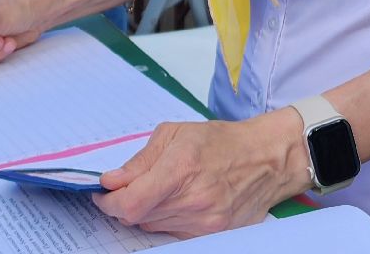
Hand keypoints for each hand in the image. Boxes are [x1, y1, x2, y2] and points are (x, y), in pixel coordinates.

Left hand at [92, 110, 312, 238]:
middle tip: (127, 188)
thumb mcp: (175, 134)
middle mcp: (193, 201)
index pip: (130, 203)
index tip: (103, 194)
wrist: (266, 159)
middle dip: (125, 203)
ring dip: (146, 211)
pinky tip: (177, 200)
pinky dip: (166, 219)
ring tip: (159, 189)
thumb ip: (140, 160)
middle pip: (138, 218)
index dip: (109, 202)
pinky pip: (173, 233)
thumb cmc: (221, 141)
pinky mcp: (213, 234)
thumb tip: (111, 180)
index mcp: (180, 169)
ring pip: (153, 227)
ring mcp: (205, 223)